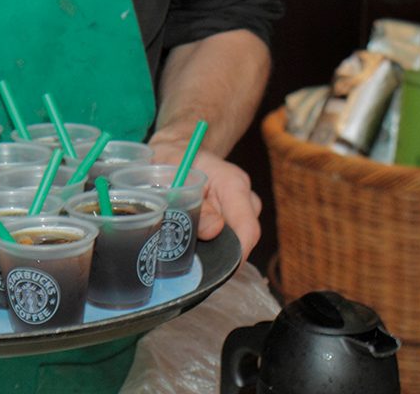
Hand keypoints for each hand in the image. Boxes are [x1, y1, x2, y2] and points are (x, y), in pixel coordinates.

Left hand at [148, 141, 261, 262]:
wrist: (173, 150)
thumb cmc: (171, 157)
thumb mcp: (173, 172)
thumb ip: (191, 197)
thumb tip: (214, 230)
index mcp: (232, 182)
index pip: (247, 226)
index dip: (237, 252)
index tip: (218, 269)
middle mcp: (242, 197)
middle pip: (242, 237)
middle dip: (220, 252)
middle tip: (189, 255)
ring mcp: (238, 209)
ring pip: (233, 240)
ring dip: (212, 246)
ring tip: (183, 242)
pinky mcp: (230, 217)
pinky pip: (226, 237)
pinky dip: (210, 242)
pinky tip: (190, 240)